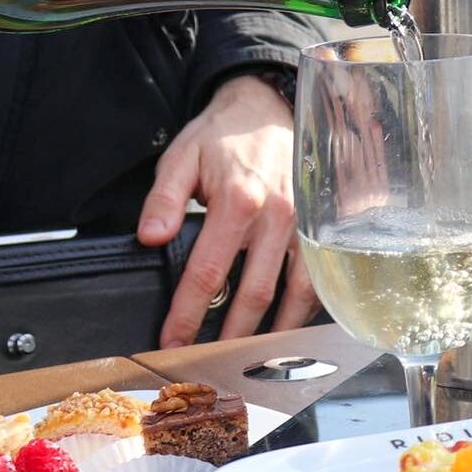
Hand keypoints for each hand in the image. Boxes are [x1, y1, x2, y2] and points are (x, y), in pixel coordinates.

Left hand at [137, 74, 319, 346]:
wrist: (268, 108)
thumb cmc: (222, 137)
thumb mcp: (181, 157)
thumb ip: (163, 199)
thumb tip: (150, 239)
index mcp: (237, 202)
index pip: (208, 273)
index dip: (189, 314)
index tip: (173, 341)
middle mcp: (277, 217)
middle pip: (255, 293)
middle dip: (231, 336)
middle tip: (212, 363)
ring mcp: (305, 225)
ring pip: (296, 293)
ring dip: (277, 332)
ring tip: (256, 360)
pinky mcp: (321, 228)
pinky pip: (317, 278)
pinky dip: (305, 310)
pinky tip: (290, 330)